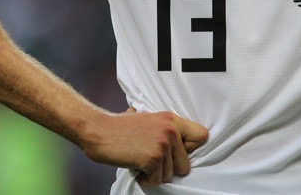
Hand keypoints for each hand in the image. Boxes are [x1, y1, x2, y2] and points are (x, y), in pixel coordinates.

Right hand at [87, 108, 208, 187]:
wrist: (99, 130)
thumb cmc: (121, 127)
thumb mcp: (149, 118)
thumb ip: (166, 129)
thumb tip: (180, 144)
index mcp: (172, 119)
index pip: (202, 136)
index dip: (190, 149)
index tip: (176, 153)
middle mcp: (171, 130)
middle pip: (185, 165)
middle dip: (168, 168)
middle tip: (150, 159)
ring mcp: (162, 145)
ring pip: (169, 175)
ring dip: (154, 173)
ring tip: (140, 159)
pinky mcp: (152, 159)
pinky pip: (156, 181)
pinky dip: (145, 178)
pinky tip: (135, 166)